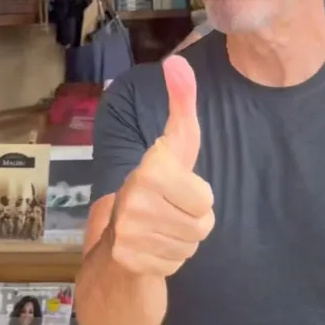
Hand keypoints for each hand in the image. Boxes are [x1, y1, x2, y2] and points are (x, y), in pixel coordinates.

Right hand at [109, 55, 214, 276]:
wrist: (118, 235)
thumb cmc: (158, 182)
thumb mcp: (176, 143)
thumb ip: (182, 103)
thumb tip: (177, 61)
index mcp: (150, 168)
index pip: (205, 197)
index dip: (198, 195)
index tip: (174, 185)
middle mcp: (135, 198)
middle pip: (203, 224)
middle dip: (193, 220)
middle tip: (170, 210)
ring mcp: (129, 231)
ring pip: (190, 244)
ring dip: (182, 239)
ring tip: (161, 226)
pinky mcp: (129, 259)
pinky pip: (175, 263)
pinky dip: (169, 257)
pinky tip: (152, 245)